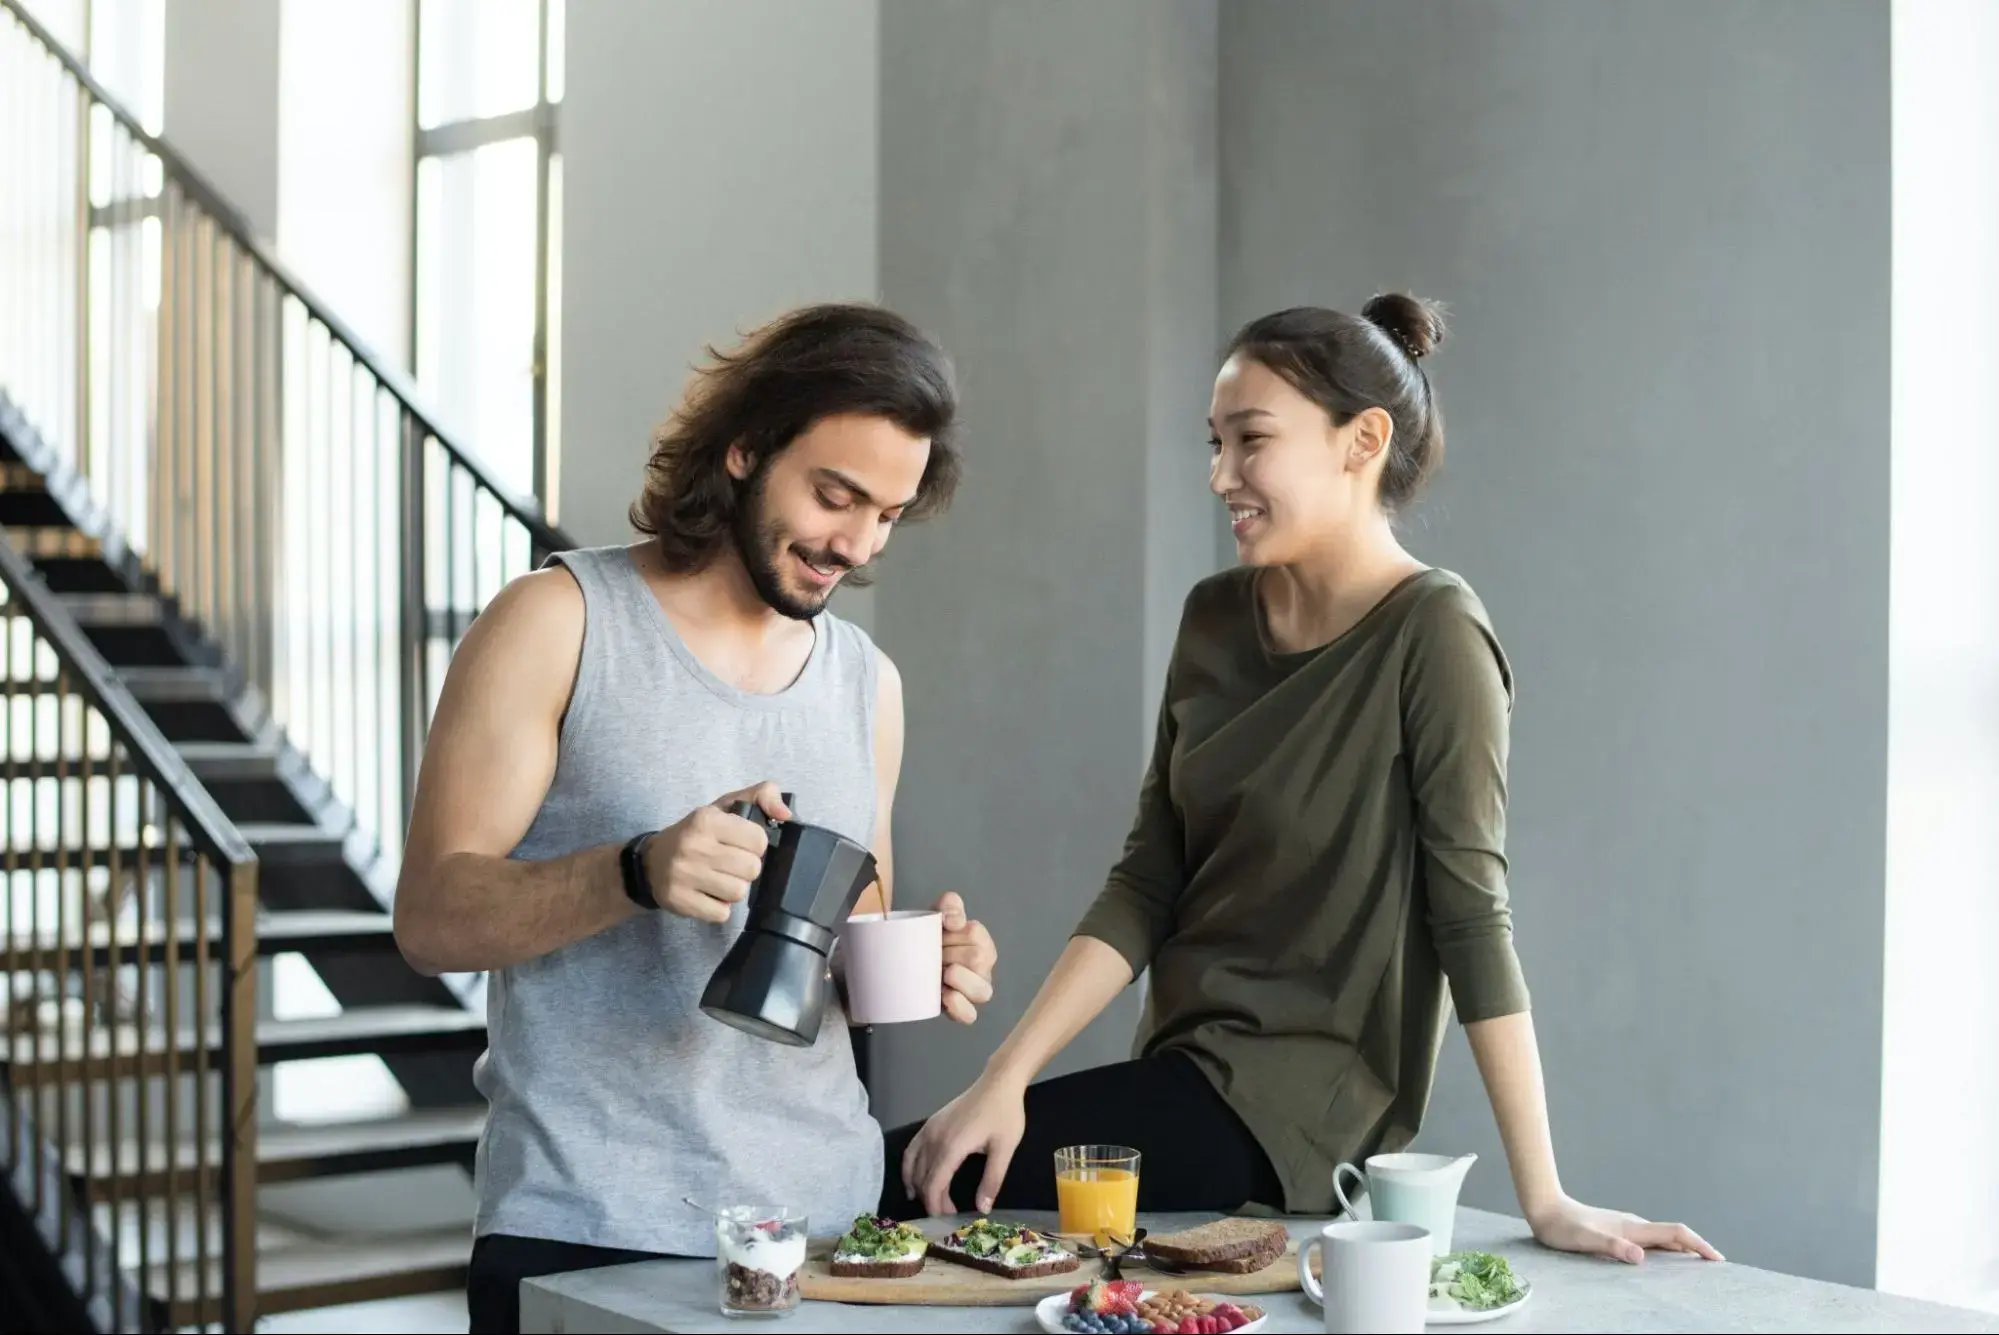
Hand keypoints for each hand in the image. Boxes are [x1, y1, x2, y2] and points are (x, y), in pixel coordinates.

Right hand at [643, 782, 791, 921]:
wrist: (651, 861)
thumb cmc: (696, 833)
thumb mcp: (725, 805)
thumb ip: (762, 796)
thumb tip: (786, 814)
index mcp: (706, 820)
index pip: (758, 840)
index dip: (755, 845)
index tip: (742, 845)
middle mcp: (693, 846)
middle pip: (751, 869)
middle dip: (746, 869)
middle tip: (730, 864)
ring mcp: (684, 876)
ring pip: (738, 893)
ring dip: (733, 889)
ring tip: (719, 878)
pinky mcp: (679, 901)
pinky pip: (721, 914)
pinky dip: (719, 907)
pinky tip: (708, 894)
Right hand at [901, 1072, 1025, 1215]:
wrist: (998, 1083)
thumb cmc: (1004, 1115)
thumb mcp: (1005, 1149)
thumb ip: (992, 1180)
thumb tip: (983, 1209)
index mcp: (952, 1146)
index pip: (934, 1184)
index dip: (936, 1205)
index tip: (946, 1218)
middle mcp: (934, 1138)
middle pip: (923, 1177)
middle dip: (931, 1199)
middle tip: (949, 1212)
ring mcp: (929, 1129)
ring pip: (913, 1164)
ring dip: (918, 1185)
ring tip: (929, 1201)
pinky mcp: (930, 1123)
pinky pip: (912, 1149)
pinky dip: (909, 1167)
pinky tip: (914, 1178)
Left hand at [935, 892, 995, 1023]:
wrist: (908, 960)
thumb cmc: (929, 938)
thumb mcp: (937, 915)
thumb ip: (949, 905)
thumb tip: (954, 920)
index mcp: (980, 940)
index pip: (974, 932)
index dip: (953, 933)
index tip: (939, 933)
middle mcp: (984, 965)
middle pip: (978, 958)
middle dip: (951, 954)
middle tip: (934, 954)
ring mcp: (976, 990)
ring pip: (982, 990)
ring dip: (960, 979)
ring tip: (942, 973)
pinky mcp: (963, 1010)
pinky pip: (970, 1015)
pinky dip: (959, 1006)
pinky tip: (946, 996)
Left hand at [1527, 1194, 1722, 1263]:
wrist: (1546, 1208)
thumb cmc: (1563, 1228)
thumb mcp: (1586, 1241)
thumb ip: (1612, 1247)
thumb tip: (1640, 1257)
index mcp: (1632, 1228)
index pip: (1675, 1233)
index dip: (1698, 1245)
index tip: (1718, 1259)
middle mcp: (1633, 1225)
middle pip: (1674, 1236)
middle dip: (1697, 1248)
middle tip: (1717, 1266)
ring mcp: (1626, 1226)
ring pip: (1663, 1237)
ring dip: (1682, 1249)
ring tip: (1697, 1265)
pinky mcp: (1617, 1230)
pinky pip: (1650, 1240)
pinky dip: (1665, 1249)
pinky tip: (1661, 1260)